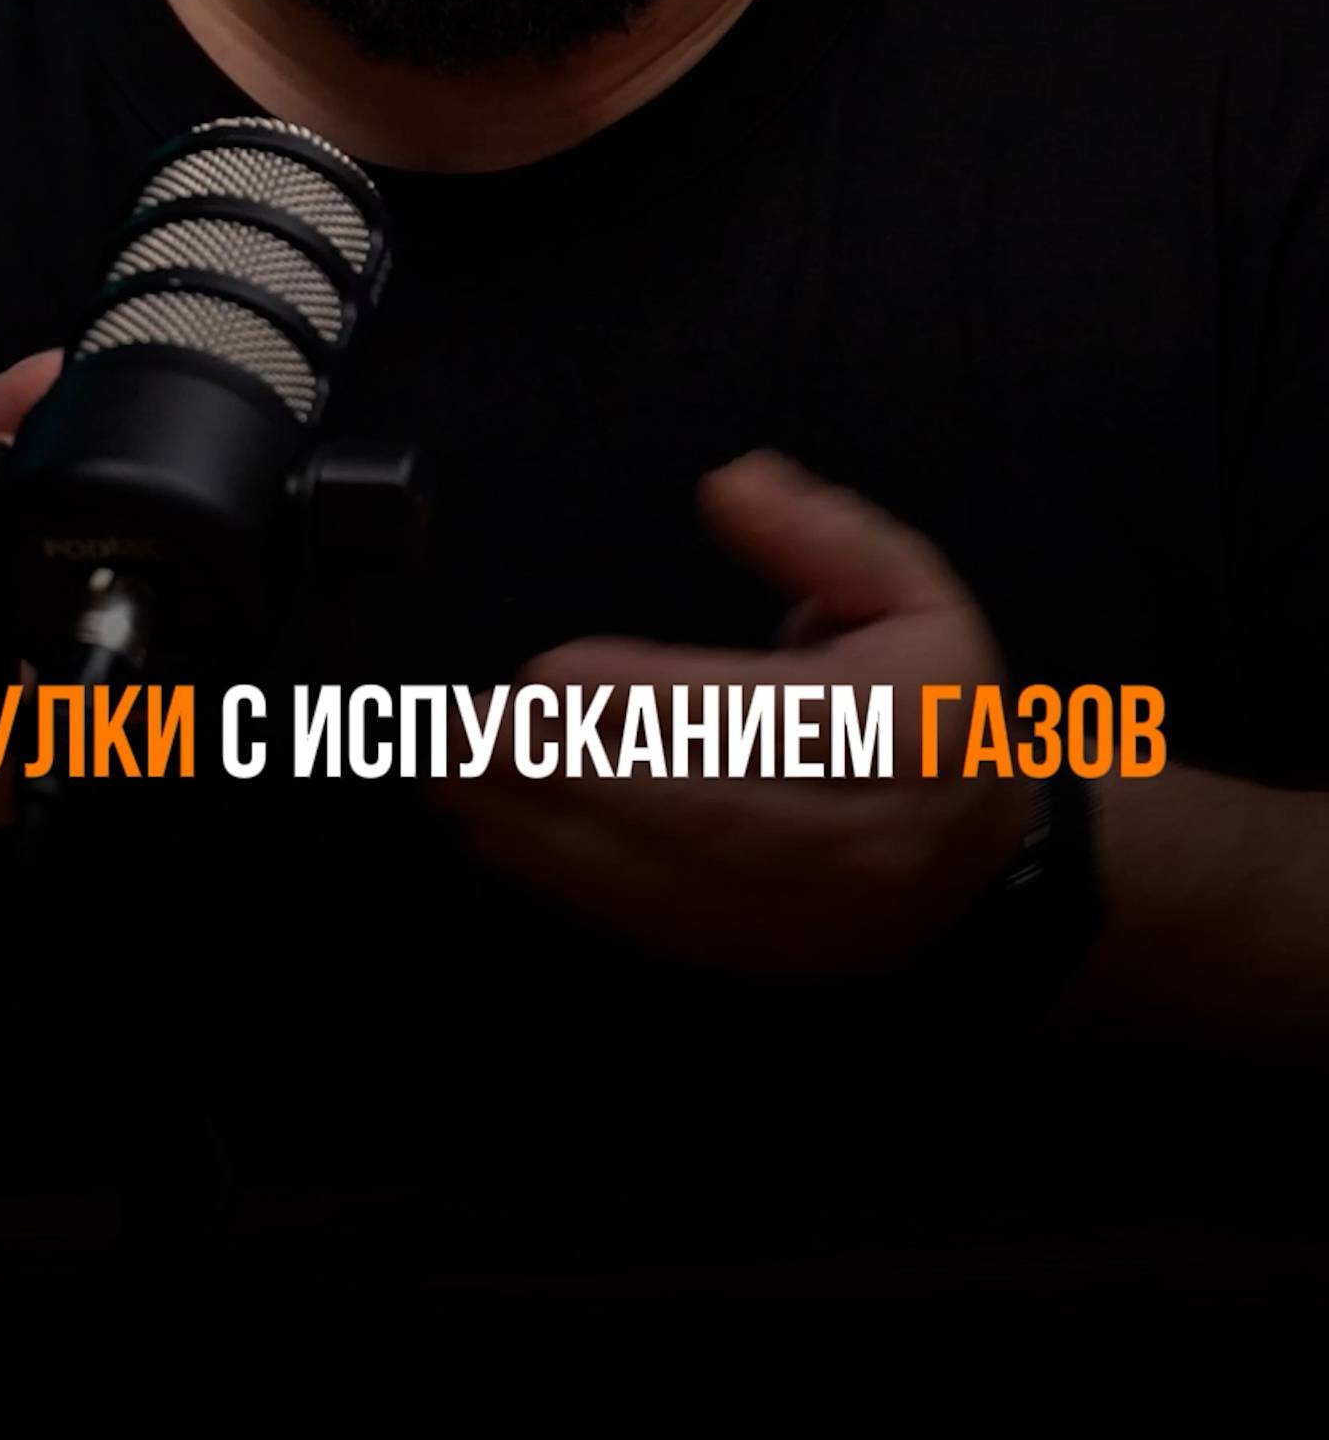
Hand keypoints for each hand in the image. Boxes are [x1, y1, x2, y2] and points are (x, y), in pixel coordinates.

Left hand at [428, 450, 1032, 979]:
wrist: (986, 866)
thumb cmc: (931, 707)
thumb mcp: (909, 592)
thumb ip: (820, 535)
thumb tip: (731, 482)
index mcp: (906, 728)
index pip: (770, 720)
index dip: (655, 703)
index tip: (551, 674)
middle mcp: (864, 832)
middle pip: (706, 812)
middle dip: (574, 773)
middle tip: (470, 730)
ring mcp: (813, 914)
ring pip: (669, 881)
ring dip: (546, 832)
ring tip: (454, 778)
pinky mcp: (763, 957)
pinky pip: (655, 923)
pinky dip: (567, 881)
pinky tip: (495, 834)